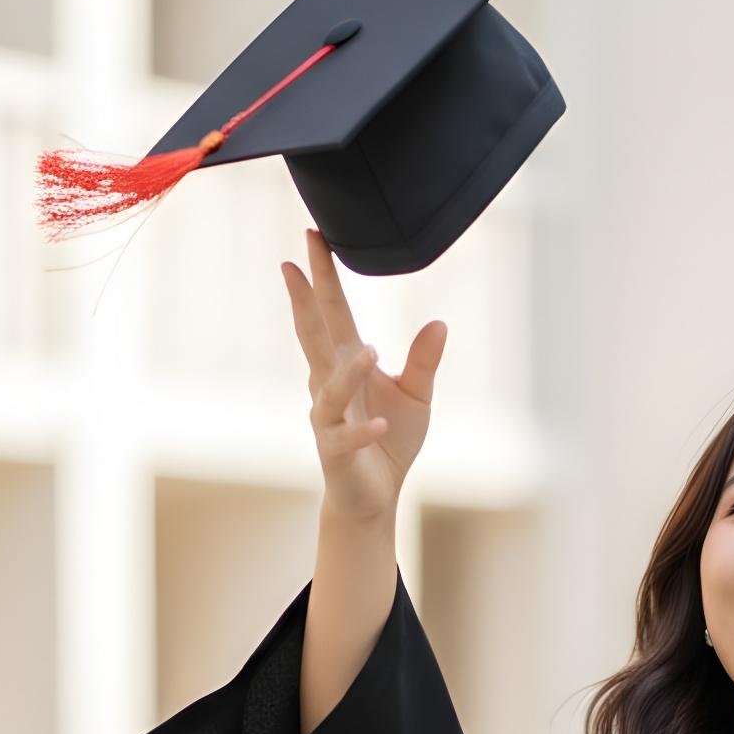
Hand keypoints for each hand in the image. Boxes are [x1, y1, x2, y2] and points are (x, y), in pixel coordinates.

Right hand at [280, 228, 446, 523]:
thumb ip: (423, 361)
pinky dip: (365, 433)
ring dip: (348, 373)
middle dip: (306, 301)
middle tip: (294, 262)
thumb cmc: (390, 440)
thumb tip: (439, 322)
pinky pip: (348, 439)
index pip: (334, 313)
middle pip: (315, 337)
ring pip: (331, 389)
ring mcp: (330, 418)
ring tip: (371, 352)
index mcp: (349, 364)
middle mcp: (331, 385)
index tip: (314, 237)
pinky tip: (381, 426)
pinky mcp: (336, 452)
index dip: (324, 278)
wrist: (375, 495)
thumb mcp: (416, 397)